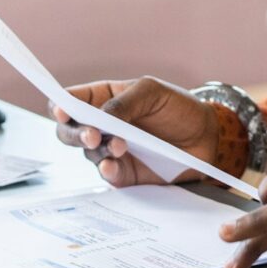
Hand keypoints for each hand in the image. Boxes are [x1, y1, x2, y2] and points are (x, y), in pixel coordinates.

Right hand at [50, 77, 219, 187]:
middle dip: (74, 134)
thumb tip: (100, 118)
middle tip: (91, 136)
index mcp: (104, 99)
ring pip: (88, 154)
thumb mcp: (153, 92)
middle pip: (68, 132)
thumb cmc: (177, 107)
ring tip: (120, 145)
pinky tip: (113, 164)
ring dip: (100, 150)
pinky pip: (107, 175)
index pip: (71, 102)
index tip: (62, 110)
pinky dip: (107, 170)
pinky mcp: (124, 174)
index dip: (60, 106)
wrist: (206, 135)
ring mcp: (111, 151)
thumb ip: (125, 102)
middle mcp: (102, 127)